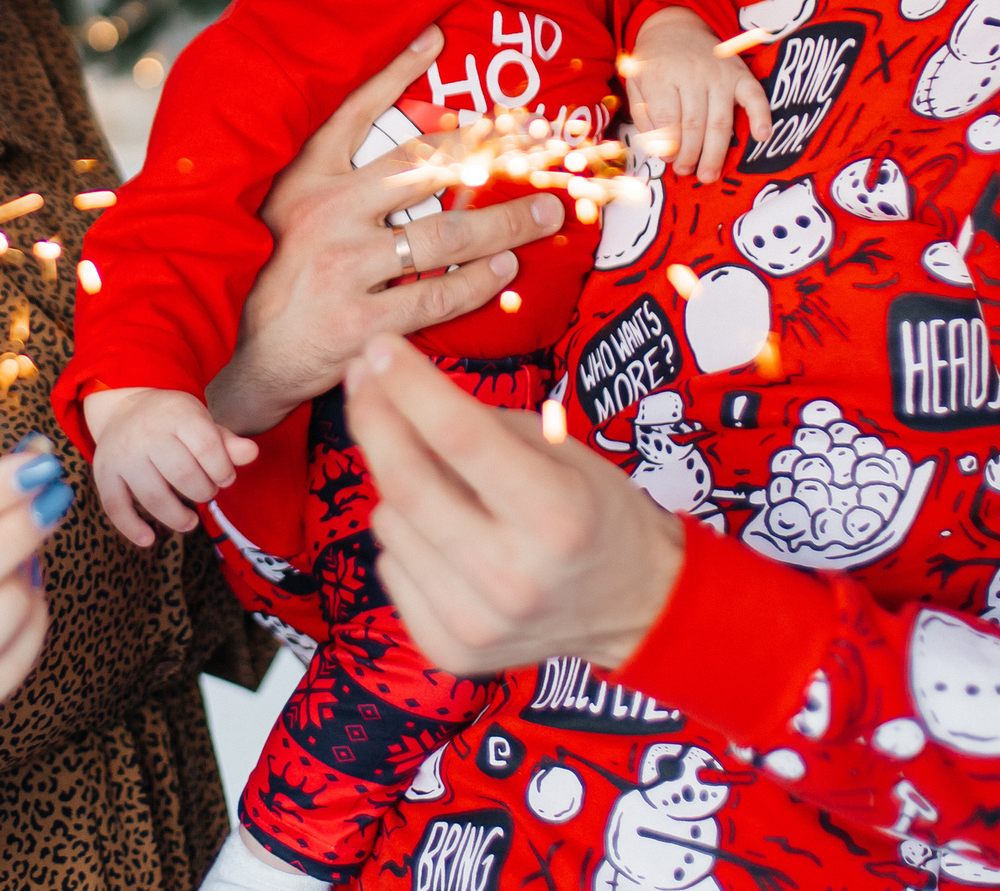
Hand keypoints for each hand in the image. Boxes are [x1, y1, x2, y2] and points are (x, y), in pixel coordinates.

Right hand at [83, 387, 260, 546]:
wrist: (124, 407)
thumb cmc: (173, 421)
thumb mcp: (200, 421)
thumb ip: (225, 442)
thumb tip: (252, 453)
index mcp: (177, 415)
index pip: (207, 447)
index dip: (223, 470)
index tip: (225, 478)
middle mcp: (147, 433)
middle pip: (183, 474)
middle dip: (202, 492)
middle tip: (206, 493)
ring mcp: (123, 454)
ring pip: (153, 496)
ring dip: (177, 517)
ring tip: (189, 521)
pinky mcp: (105, 473)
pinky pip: (115, 506)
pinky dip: (132, 528)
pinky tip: (150, 539)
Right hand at [208, 30, 565, 436]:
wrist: (242, 359)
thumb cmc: (272, 279)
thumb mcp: (283, 212)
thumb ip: (328, 178)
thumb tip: (398, 149)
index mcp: (304, 181)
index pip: (352, 111)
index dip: (394, 70)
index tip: (434, 37)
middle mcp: (325, 214)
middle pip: (423, 171)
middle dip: (487, 155)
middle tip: (537, 146)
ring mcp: (344, 267)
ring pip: (445, 235)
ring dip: (504, 223)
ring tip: (543, 213)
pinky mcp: (359, 321)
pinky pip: (436, 296)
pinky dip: (478, 283)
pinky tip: (504, 270)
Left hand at [344, 337, 683, 675]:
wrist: (638, 609)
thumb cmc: (597, 513)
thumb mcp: (561, 451)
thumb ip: (480, 423)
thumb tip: (390, 387)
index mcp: (557, 516)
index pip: (460, 435)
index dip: (408, 383)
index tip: (378, 350)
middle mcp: (515, 578)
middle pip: (406, 482)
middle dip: (373, 417)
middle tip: (361, 378)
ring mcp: (479, 622)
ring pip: (389, 521)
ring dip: (398, 484)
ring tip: (441, 481)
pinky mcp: (450, 649)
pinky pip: (391, 565)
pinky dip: (406, 536)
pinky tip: (446, 534)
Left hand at [626, 5, 772, 183]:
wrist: (675, 25)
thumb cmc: (654, 62)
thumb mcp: (636, 83)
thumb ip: (644, 116)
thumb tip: (661, 150)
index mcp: (660, 75)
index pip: (667, 118)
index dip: (668, 145)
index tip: (667, 160)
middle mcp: (692, 73)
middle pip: (694, 124)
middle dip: (690, 155)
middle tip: (687, 173)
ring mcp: (719, 73)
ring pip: (720, 121)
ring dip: (715, 152)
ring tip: (707, 174)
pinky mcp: (740, 73)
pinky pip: (754, 96)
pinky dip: (761, 116)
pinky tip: (761, 137)